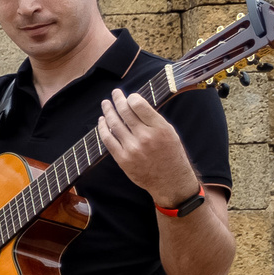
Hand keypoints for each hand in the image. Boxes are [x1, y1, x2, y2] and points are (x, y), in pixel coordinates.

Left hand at [97, 88, 199, 206]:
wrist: (170, 180)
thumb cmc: (171, 155)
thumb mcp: (169, 133)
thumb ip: (153, 120)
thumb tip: (136, 105)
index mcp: (160, 128)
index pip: (140, 106)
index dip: (131, 98)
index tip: (129, 96)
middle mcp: (145, 137)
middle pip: (125, 113)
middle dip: (118, 100)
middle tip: (114, 93)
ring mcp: (132, 148)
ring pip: (114, 124)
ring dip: (108, 112)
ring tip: (106, 104)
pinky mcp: (122, 159)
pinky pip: (108, 140)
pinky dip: (103, 128)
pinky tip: (102, 121)